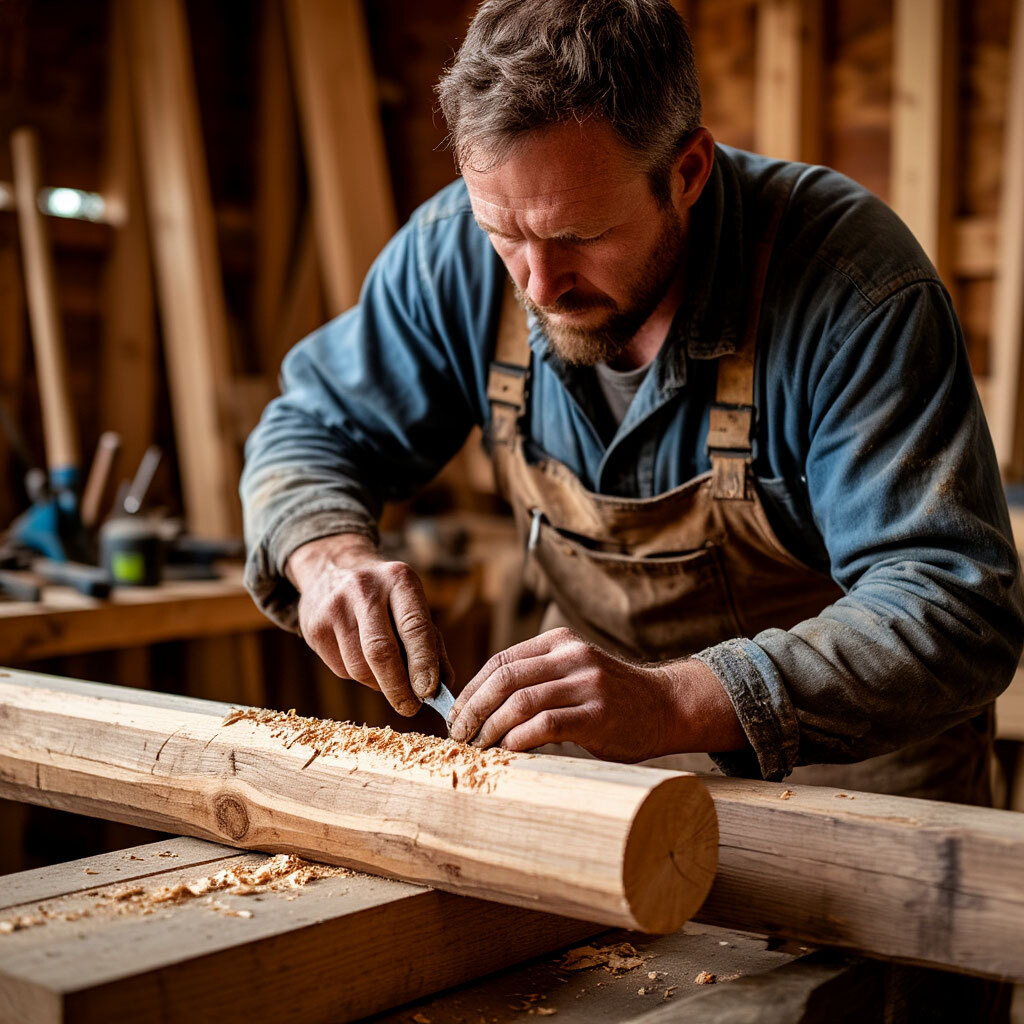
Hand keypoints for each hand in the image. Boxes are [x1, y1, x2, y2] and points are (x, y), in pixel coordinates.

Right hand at [286, 533, 453, 716]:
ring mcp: (334, 607)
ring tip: (387, 677)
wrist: (332, 568)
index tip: (429, 692)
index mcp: (398, 579)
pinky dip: (359, 676)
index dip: (423, 663)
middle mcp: (364, 589)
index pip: (414, 627)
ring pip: (359, 667)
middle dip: (398, 687)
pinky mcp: (314, 627)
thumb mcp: (412, 605)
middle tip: (410, 708)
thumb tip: (442, 690)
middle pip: (381, 651)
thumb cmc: (385, 597)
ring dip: (379, 684)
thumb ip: (431, 645)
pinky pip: (341, 669)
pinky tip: (361, 659)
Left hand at [448, 627, 745, 761]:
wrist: (666, 707)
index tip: (456, 714)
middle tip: (459, 734)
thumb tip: (480, 709)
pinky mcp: (598, 715)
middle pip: (504, 679)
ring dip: (491, 727)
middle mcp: (572, 656)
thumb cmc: (611, 699)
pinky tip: (507, 751)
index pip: (501, 661)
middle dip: (474, 709)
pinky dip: (518, 739)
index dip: (472, 689)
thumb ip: (536, 680)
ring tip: (478, 747)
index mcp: (560, 643)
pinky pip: (545, 724)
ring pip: (520, 701)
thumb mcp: (573, 674)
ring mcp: (586, 684)